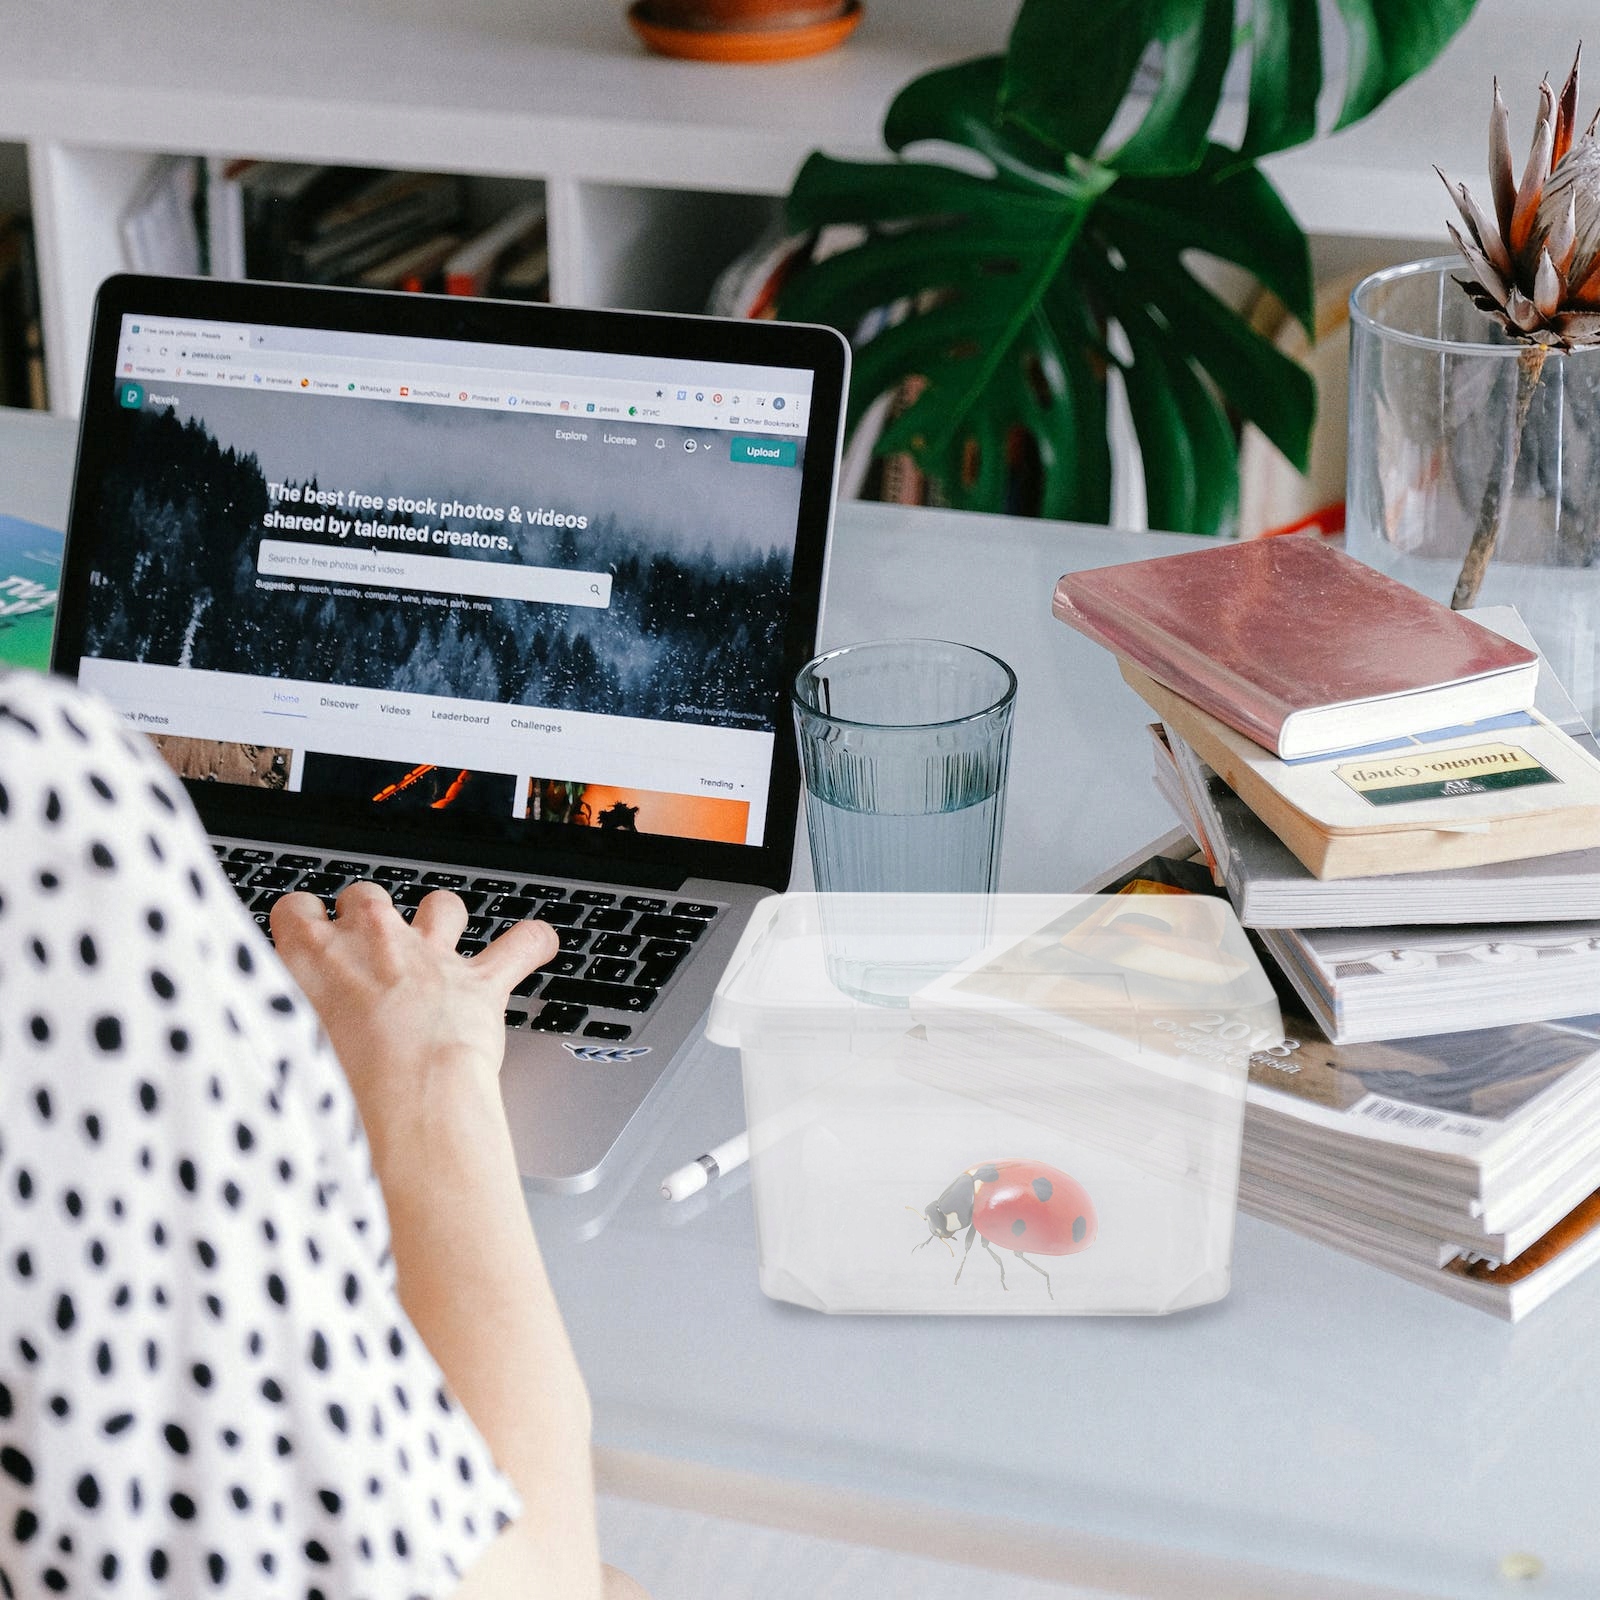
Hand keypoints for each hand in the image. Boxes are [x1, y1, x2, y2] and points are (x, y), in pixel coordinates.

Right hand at [271, 883, 557, 1151]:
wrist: (402, 1102)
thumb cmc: (333, 1090)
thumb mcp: (271, 1056)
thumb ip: (267, 1031)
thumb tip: (244, 1044)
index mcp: (312, 956)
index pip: (296, 910)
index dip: (302, 923)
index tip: (303, 939)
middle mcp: (373, 942)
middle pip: (366, 897)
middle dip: (365, 915)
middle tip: (364, 948)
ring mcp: (431, 957)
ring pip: (441, 906)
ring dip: (440, 918)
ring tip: (439, 936)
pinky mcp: (480, 982)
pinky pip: (520, 944)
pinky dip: (531, 943)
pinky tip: (538, 943)